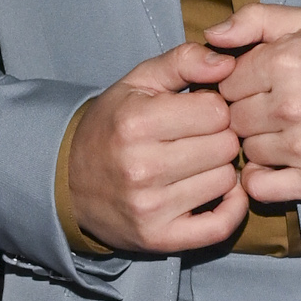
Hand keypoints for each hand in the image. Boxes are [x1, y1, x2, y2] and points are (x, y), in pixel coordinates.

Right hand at [66, 42, 249, 253]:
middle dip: (219, 137)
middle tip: (199, 139)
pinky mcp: (160, 239)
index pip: (216, 111)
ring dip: (220, 170)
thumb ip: (183, 61)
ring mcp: (151, 208)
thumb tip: (228, 63)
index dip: (213, 108)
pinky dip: (232, 208)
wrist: (68, 182)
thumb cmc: (112, 126)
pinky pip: (222, 225)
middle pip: (226, 146)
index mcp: (136, 122)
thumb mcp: (138, 82)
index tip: (197, 113)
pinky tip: (221, 192)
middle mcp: (142, 167)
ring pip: (227, 180)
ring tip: (197, 164)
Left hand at [208, 4, 300, 204]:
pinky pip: (261, 187)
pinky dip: (262, 179)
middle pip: (234, 120)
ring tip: (288, 133)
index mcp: (285, 61)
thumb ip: (255, 19)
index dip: (240, 86)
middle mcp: (291, 105)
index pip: (226, 84)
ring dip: (260, 145)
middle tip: (275, 112)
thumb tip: (210, 36)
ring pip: (248, 151)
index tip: (261, 88)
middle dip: (248, 115)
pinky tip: (280, 164)